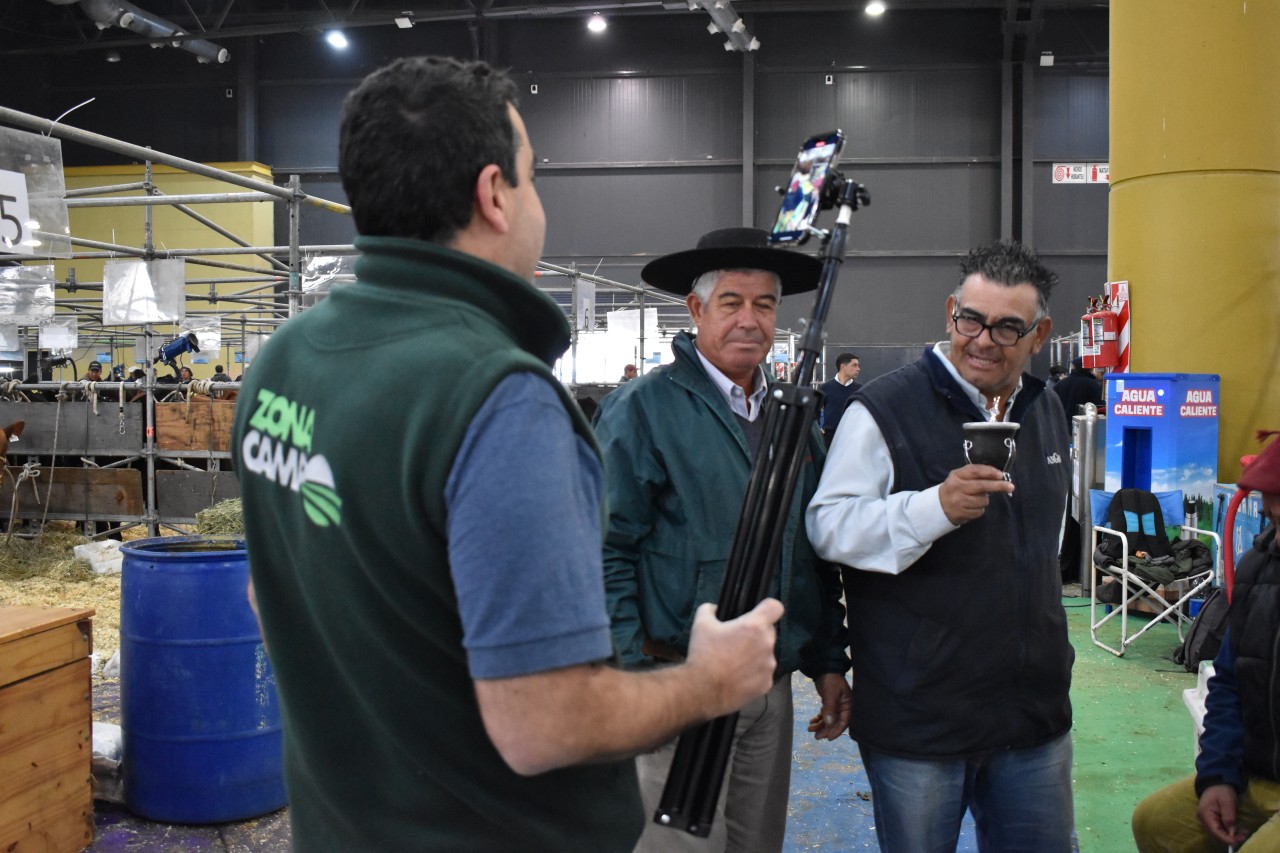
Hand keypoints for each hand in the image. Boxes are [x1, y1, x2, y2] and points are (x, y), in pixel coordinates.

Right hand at [684, 599, 783, 719]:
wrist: (702, 690)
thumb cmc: (703, 653)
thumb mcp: (701, 624)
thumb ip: (710, 609)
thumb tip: (716, 608)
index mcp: (754, 626)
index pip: (775, 608)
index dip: (768, 608)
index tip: (759, 613)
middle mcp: (767, 644)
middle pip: (769, 632)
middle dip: (756, 634)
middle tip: (736, 641)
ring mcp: (769, 666)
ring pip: (766, 653)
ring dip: (755, 654)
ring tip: (735, 663)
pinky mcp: (767, 684)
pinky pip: (763, 673)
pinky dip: (754, 673)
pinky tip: (738, 677)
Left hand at [807, 672, 850, 739]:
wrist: (824, 668)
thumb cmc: (831, 680)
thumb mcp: (831, 694)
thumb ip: (830, 708)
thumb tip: (828, 724)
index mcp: (849, 705)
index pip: (844, 722)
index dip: (836, 731)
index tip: (828, 738)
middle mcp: (844, 707)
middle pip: (836, 723)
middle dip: (826, 730)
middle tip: (816, 736)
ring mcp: (837, 706)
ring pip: (829, 720)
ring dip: (820, 725)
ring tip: (810, 729)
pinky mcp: (829, 704)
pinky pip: (825, 715)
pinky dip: (819, 719)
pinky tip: (812, 721)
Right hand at [938, 464, 1014, 524]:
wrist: (939, 505)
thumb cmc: (955, 488)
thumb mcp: (960, 477)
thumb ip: (975, 474)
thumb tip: (998, 476)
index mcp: (956, 475)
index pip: (974, 471)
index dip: (989, 472)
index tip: (1000, 474)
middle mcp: (956, 487)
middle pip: (981, 486)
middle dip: (998, 486)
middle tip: (1010, 487)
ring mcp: (958, 501)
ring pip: (982, 500)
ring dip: (984, 500)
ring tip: (976, 499)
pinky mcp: (960, 513)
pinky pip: (979, 511)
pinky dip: (980, 509)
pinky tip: (972, 507)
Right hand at [1197, 784, 1248, 846]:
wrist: (1216, 782)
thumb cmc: (1222, 790)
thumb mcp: (1227, 802)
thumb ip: (1229, 816)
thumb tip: (1231, 831)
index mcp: (1205, 814)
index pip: (1214, 831)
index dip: (1226, 838)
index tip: (1237, 841)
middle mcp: (1203, 819)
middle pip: (1216, 834)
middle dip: (1230, 837)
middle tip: (1244, 835)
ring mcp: (1206, 820)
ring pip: (1218, 833)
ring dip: (1231, 835)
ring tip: (1244, 832)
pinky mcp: (1211, 820)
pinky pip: (1219, 829)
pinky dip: (1229, 831)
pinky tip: (1238, 829)